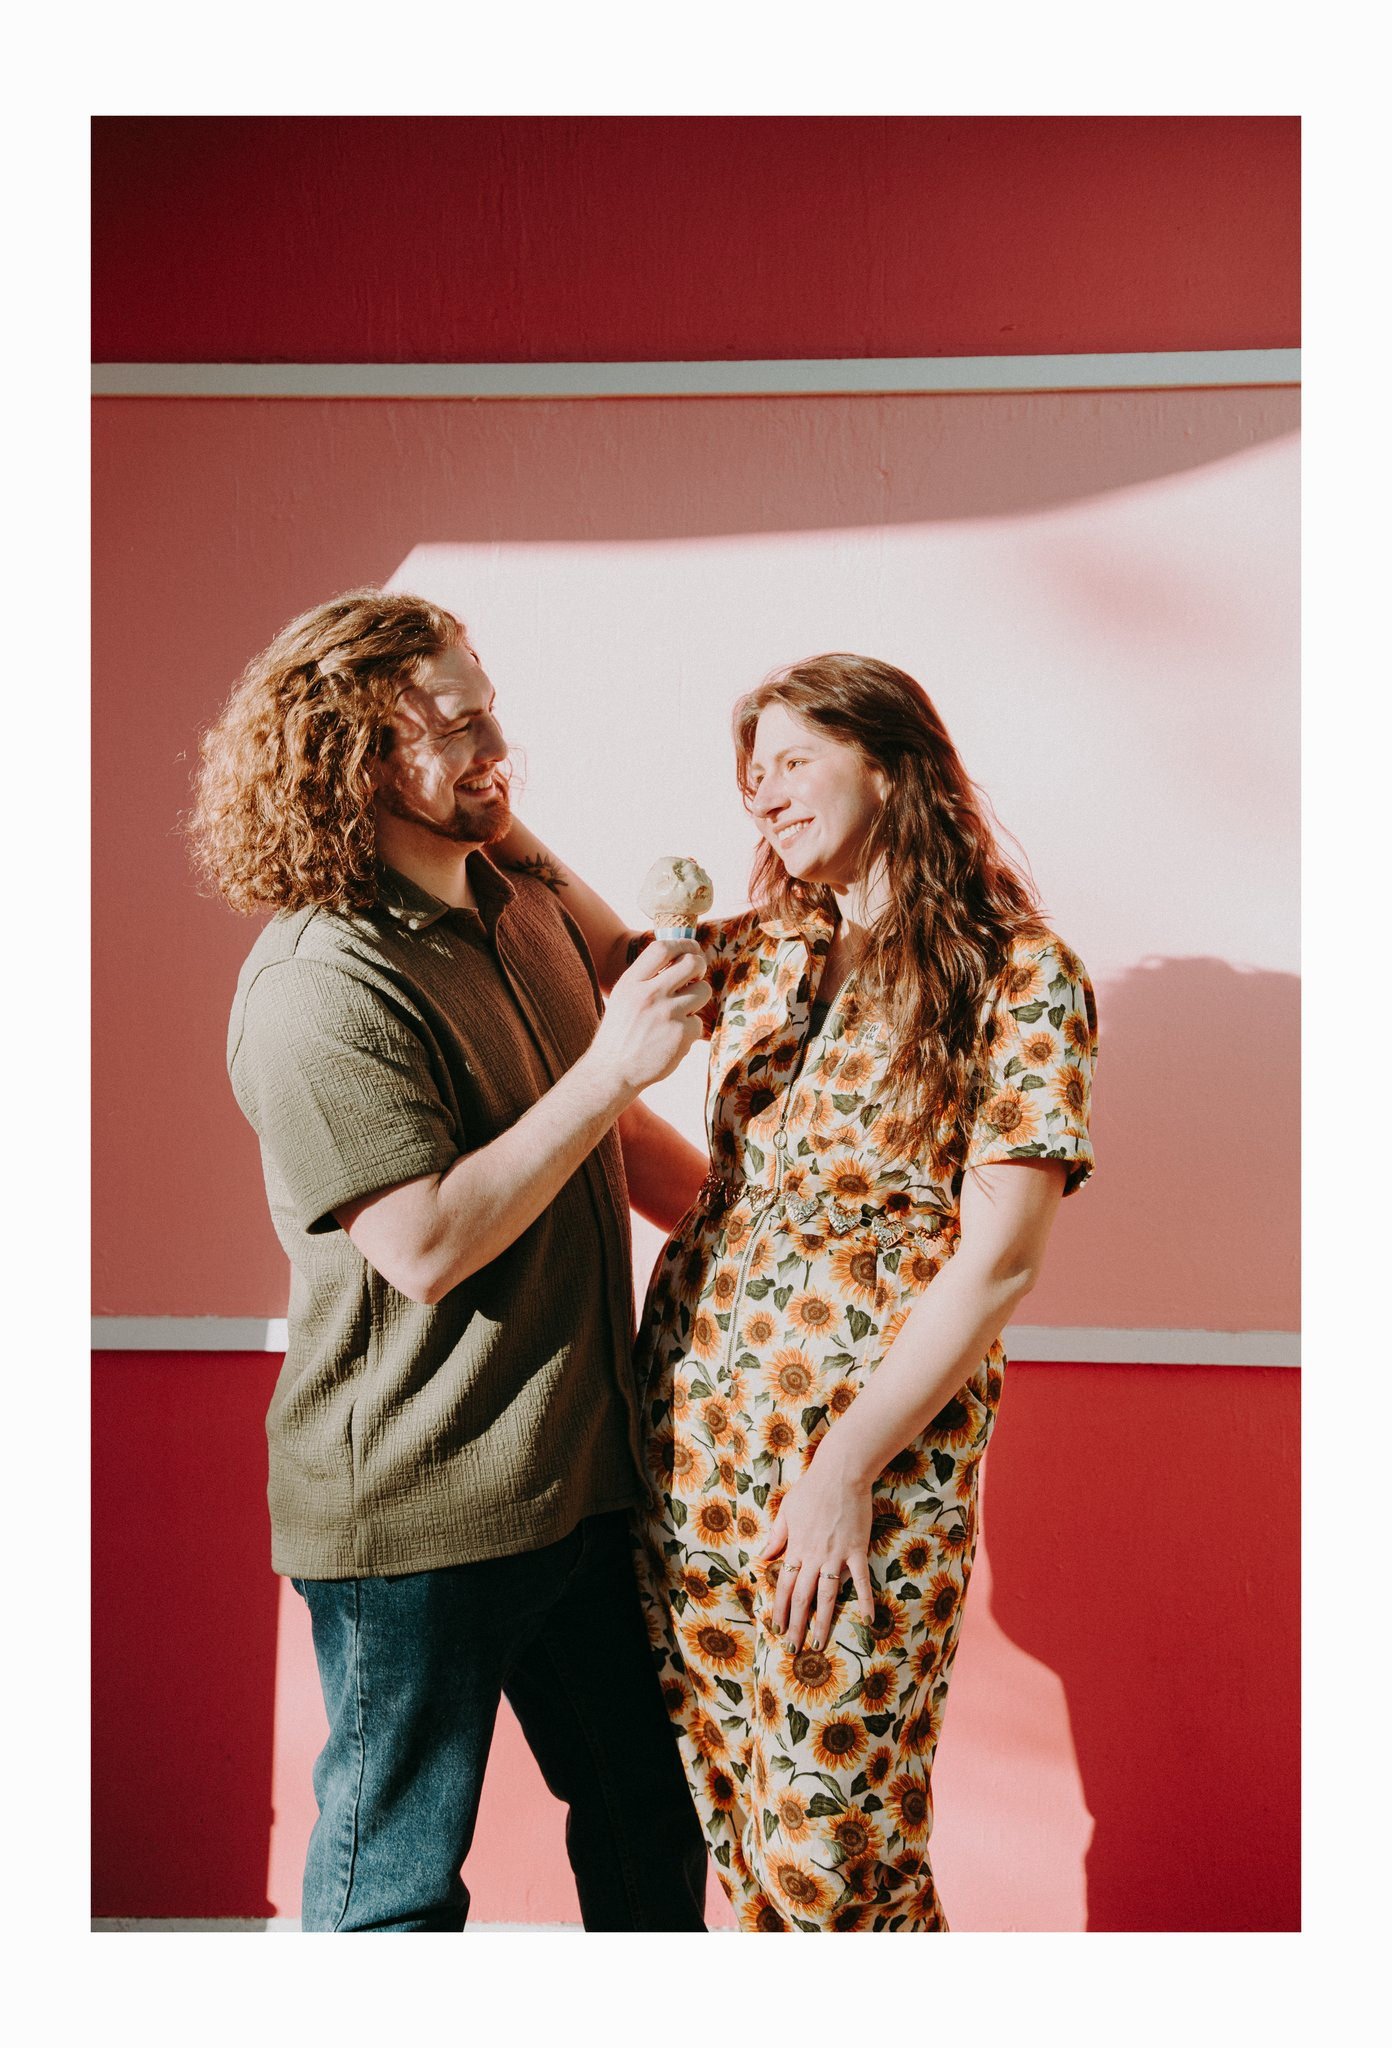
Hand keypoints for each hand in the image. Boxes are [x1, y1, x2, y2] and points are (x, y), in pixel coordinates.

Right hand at [588, 938, 709, 1095]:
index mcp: (632, 982)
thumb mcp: (623, 998)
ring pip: (702, 991)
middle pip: (691, 963)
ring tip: (682, 1011)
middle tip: (697, 973)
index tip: (691, 948)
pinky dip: (690, 1030)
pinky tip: (673, 1038)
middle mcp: (649, 994)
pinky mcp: (681, 1034)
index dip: (683, 944)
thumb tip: (678, 958)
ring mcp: (667, 1014)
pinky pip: (698, 1022)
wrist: (612, 1072)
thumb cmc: (619, 1033)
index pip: (662, 948)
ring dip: (697, 999)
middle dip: (700, 964)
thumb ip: (645, 979)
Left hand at [759, 1451, 875, 1652]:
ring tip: (819, 1644)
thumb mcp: (787, 1511)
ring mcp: (837, 1555)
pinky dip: (865, 1601)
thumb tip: (763, 1557)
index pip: (785, 1586)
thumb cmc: (812, 1489)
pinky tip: (868, 1621)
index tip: (778, 1629)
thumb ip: (777, 1537)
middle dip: (797, 1625)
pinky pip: (861, 1581)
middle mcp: (814, 1557)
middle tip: (794, 1649)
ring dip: (822, 1622)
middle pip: (803, 1597)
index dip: (781, 1610)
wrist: (840, 1474)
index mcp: (796, 1548)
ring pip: (827, 1596)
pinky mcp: (857, 1551)